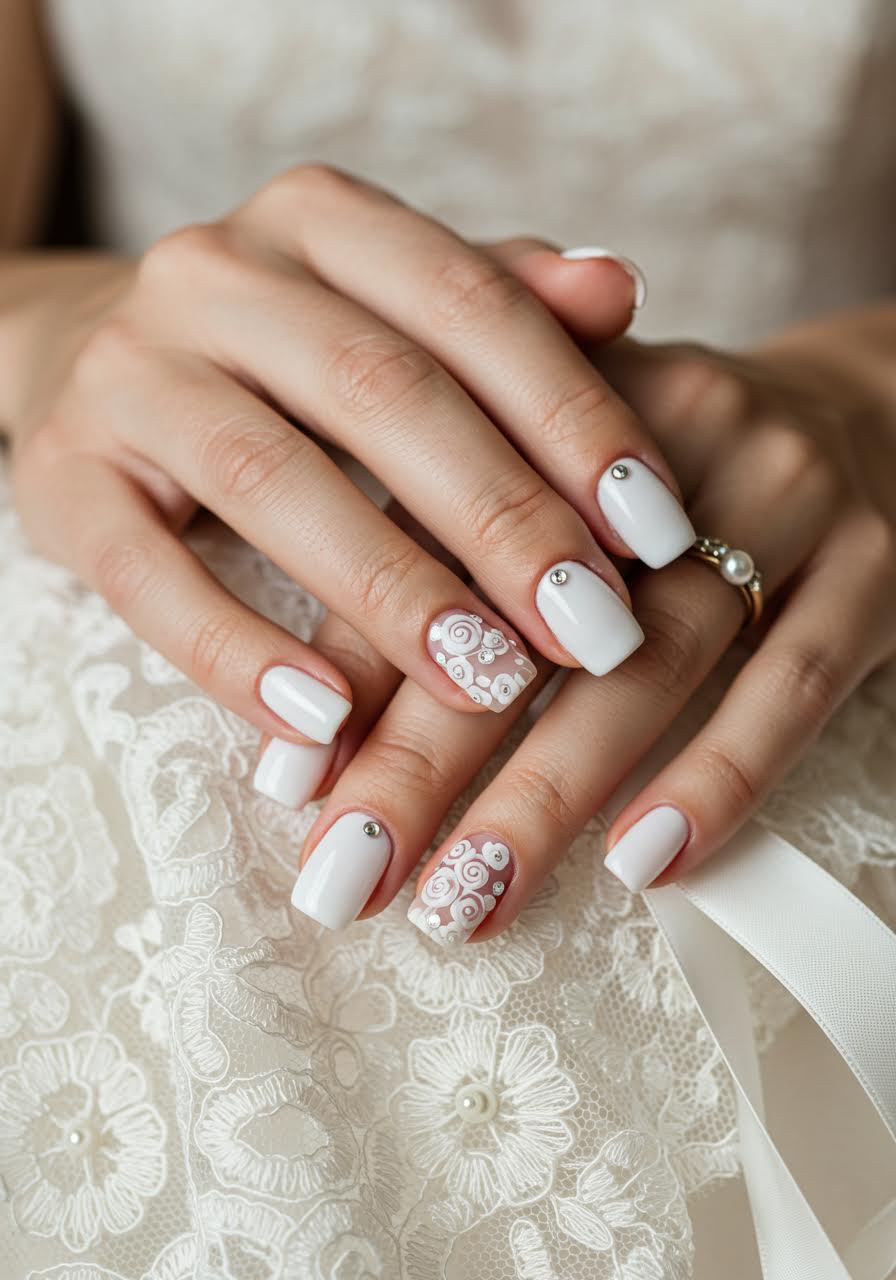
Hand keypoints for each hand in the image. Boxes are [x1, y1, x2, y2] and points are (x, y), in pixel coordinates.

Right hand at [6, 167, 693, 751]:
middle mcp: (216, 272)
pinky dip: (240, 653)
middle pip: (380, 391)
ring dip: (393, 592)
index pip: (468, 303)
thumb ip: (505, 305)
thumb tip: (621, 286)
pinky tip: (326, 724)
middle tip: (596, 631)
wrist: (104, 364)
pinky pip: (149, 577)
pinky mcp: (65, 479)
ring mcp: (129, 372)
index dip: (573, 416)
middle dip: (502, 518)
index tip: (661, 531)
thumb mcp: (399, 313)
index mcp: (320, 218)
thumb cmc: (294, 358)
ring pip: (272, 479)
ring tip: (491, 683)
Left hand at [287, 319, 895, 934]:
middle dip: (426, 757)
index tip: (291, 791)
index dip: (354, 663)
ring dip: (551, 792)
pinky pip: (793, 679)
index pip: (432, 533)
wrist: (865, 410)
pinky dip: (718, 775)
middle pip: (527, 606)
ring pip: (654, 655)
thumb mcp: (549, 471)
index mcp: (553, 391)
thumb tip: (315, 727)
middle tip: (351, 876)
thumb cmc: (662, 474)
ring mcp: (779, 489)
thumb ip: (434, 558)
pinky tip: (643, 865)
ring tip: (467, 901)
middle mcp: (664, 423)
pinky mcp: (870, 563)